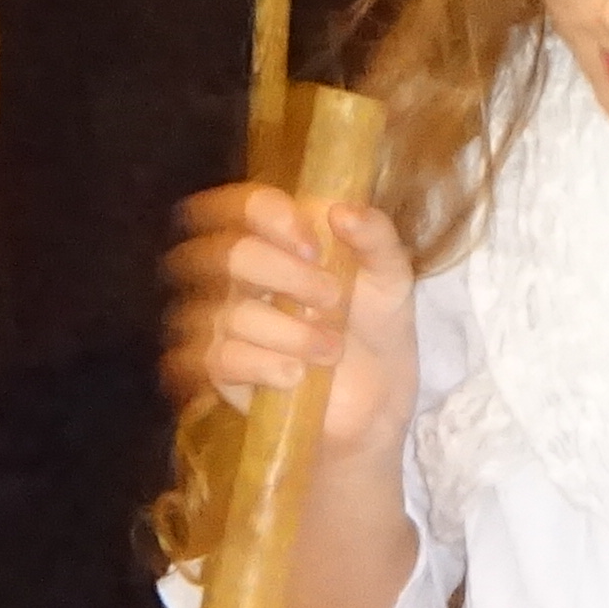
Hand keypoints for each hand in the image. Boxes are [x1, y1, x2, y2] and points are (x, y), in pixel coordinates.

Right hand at [166, 179, 416, 457]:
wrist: (375, 402)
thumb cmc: (375, 328)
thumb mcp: (391, 277)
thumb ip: (376, 236)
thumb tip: (342, 211)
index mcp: (276, 239)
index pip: (246, 205)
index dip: (273, 218)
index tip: (315, 248)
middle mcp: (239, 274)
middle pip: (230, 254)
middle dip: (286, 276)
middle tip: (334, 301)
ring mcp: (222, 320)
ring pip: (230, 313)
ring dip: (290, 332)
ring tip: (331, 350)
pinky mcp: (217, 368)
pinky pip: (221, 358)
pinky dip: (265, 365)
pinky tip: (297, 376)